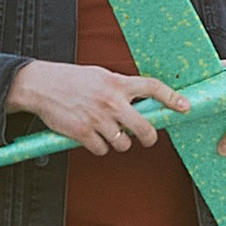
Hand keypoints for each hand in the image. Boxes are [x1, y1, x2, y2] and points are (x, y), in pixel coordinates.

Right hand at [7, 60, 188, 155]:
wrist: (40, 85)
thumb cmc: (71, 80)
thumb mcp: (100, 76)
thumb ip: (120, 88)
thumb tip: (140, 104)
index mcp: (116, 83)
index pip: (152, 88)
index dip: (171, 98)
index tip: (185, 106)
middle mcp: (110, 101)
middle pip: (144, 127)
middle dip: (149, 137)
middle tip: (147, 139)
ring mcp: (97, 119)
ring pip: (123, 143)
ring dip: (118, 142)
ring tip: (107, 132)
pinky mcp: (83, 133)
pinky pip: (102, 150)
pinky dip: (99, 147)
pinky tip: (91, 137)